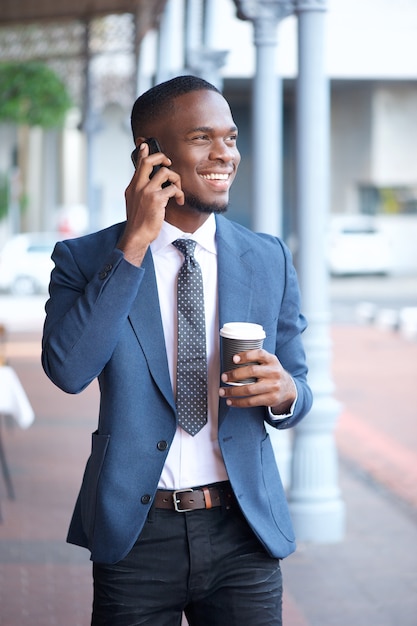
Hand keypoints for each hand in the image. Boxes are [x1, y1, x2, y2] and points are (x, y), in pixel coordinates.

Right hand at [118, 143, 184, 265]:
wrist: (137, 235)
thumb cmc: (139, 222)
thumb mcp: (134, 204)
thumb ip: (140, 192)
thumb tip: (150, 185)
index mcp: (132, 187)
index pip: (138, 164)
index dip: (143, 152)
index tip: (146, 145)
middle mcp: (138, 186)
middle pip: (149, 161)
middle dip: (161, 157)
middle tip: (168, 163)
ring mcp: (147, 192)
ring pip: (165, 172)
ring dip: (175, 179)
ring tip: (177, 190)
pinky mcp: (156, 199)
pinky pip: (172, 189)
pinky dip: (179, 194)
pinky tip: (179, 201)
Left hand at [218, 348, 296, 412]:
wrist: (288, 388)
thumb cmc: (272, 373)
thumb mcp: (269, 362)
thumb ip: (256, 360)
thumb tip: (231, 360)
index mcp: (272, 360)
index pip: (259, 354)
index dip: (246, 355)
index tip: (233, 359)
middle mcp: (274, 372)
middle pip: (251, 372)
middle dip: (234, 375)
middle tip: (224, 377)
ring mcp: (273, 387)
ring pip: (249, 389)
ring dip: (232, 391)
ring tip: (222, 391)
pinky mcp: (271, 399)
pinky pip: (251, 402)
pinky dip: (238, 402)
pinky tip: (230, 401)